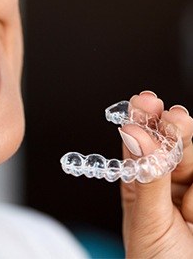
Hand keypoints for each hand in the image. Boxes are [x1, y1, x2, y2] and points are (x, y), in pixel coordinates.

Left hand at [121, 91, 192, 257]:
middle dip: (175, 129)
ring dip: (191, 170)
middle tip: (176, 120)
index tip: (146, 101)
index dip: (143, 118)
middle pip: (176, 142)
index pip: (141, 141)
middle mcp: (168, 182)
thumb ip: (148, 176)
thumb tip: (132, 132)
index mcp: (141, 182)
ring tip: (188, 214)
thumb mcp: (149, 219)